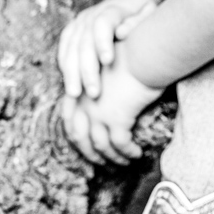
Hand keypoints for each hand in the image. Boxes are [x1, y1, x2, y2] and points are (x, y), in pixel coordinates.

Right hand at [58, 0, 156, 99]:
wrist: (128, 3)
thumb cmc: (143, 14)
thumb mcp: (148, 13)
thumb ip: (138, 21)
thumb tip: (121, 33)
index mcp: (112, 8)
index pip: (102, 23)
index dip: (103, 41)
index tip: (108, 61)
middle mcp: (92, 14)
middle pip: (84, 40)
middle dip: (87, 68)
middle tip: (94, 92)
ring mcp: (79, 22)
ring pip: (70, 47)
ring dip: (71, 72)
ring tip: (76, 94)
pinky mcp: (72, 31)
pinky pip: (64, 49)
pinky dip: (65, 67)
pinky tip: (70, 84)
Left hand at [60, 41, 162, 164]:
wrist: (144, 51)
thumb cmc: (132, 54)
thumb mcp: (107, 68)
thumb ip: (101, 85)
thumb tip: (104, 100)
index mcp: (79, 89)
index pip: (69, 121)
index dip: (77, 137)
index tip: (86, 146)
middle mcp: (83, 103)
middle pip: (80, 138)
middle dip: (90, 154)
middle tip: (102, 162)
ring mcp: (98, 112)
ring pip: (101, 146)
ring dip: (113, 158)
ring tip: (124, 161)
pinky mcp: (117, 118)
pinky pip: (120, 144)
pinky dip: (128, 152)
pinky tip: (137, 153)